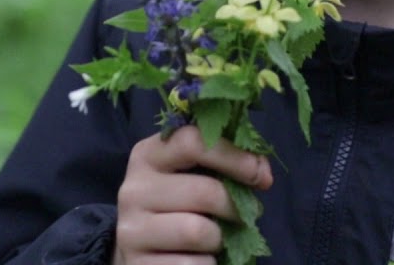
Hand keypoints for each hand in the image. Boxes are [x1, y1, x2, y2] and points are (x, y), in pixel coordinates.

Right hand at [111, 125, 273, 264]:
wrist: (140, 248)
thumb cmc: (177, 205)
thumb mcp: (190, 175)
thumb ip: (222, 163)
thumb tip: (262, 173)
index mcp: (148, 155)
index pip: (192, 142)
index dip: (234, 157)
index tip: (260, 176)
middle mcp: (134, 189)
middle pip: (204, 192)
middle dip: (234, 207)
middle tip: (242, 217)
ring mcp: (131, 230)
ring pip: (197, 232)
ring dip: (219, 240)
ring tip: (216, 239)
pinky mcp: (137, 264)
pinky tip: (199, 259)